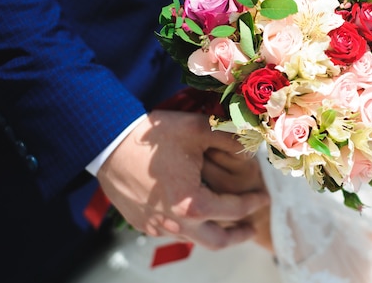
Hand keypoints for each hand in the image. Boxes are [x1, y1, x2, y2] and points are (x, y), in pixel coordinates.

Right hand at [96, 109, 268, 249]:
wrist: (108, 143)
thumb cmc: (153, 138)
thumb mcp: (198, 129)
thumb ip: (230, 138)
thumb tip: (252, 145)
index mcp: (193, 204)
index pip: (234, 210)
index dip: (253, 203)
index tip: (264, 197)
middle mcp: (176, 223)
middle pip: (216, 242)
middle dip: (238, 236)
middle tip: (250, 228)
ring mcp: (157, 226)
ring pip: (193, 238)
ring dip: (212, 230)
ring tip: (222, 218)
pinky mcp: (141, 223)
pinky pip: (172, 231)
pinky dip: (189, 226)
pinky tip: (192, 211)